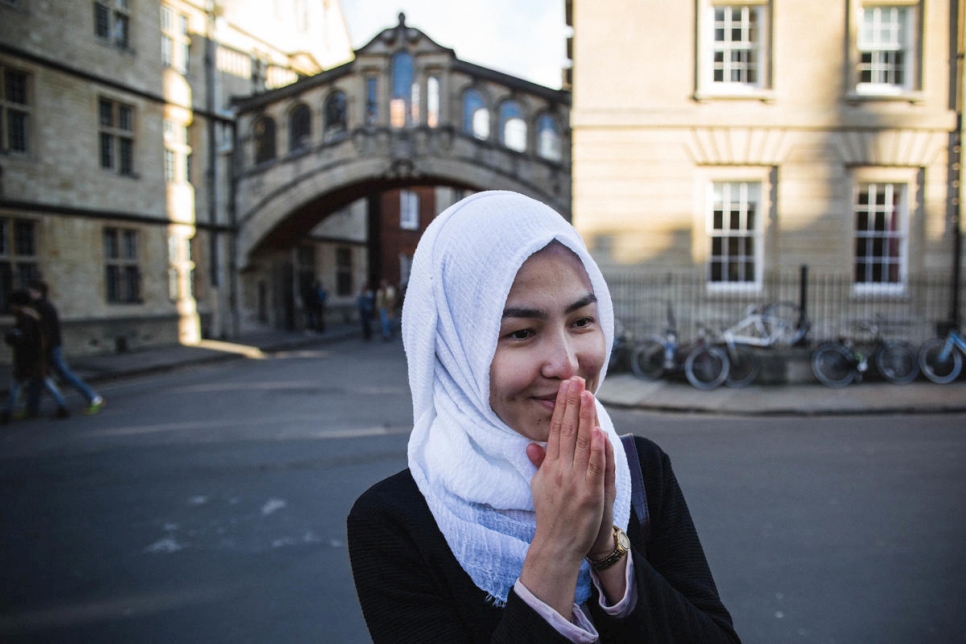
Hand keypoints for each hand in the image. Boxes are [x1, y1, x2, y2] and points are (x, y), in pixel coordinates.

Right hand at [520, 377, 609, 615]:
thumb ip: (539, 464)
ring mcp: (575, 481)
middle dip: (572, 403)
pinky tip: (599, 430)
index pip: (556, 429)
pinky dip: (597, 449)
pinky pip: (594, 467)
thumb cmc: (551, 515)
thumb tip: (532, 445)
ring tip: (587, 395)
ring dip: (585, 418)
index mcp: (550, 466)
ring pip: (582, 443)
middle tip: (575, 380)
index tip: (566, 387)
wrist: (557, 544)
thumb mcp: (539, 486)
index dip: (562, 406)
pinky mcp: (590, 494)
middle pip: (568, 430)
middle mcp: (561, 470)